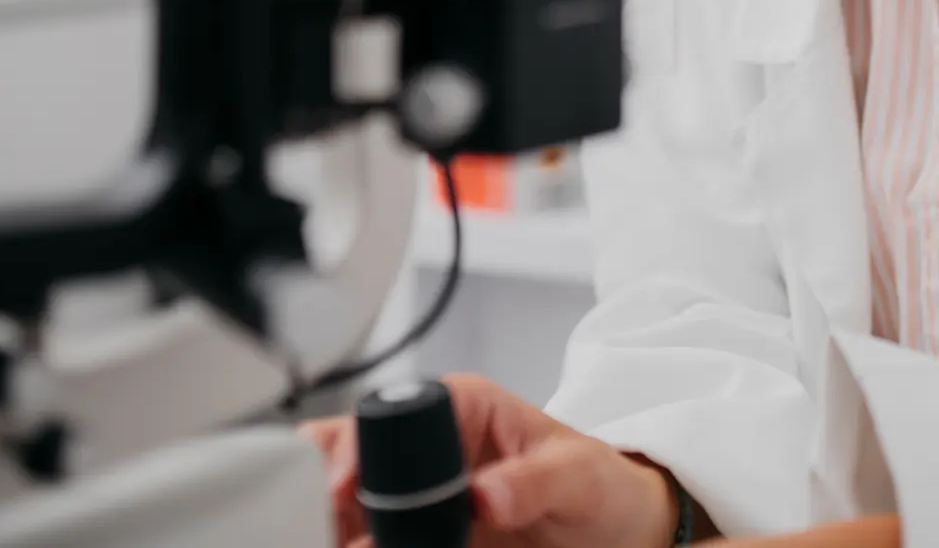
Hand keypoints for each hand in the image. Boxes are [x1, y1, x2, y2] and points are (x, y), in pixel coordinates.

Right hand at [300, 373, 678, 547]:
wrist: (611, 532)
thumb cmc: (598, 486)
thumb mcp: (580, 477)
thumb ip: (536, 481)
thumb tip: (488, 494)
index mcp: (464, 405)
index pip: (393, 415)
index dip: (359, 451)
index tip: (346, 493)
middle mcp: (430, 443)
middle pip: (346, 451)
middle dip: (327, 492)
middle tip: (333, 530)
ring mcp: (416, 491)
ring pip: (342, 499)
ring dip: (333, 525)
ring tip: (341, 544)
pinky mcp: (413, 531)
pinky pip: (364, 534)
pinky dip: (353, 541)